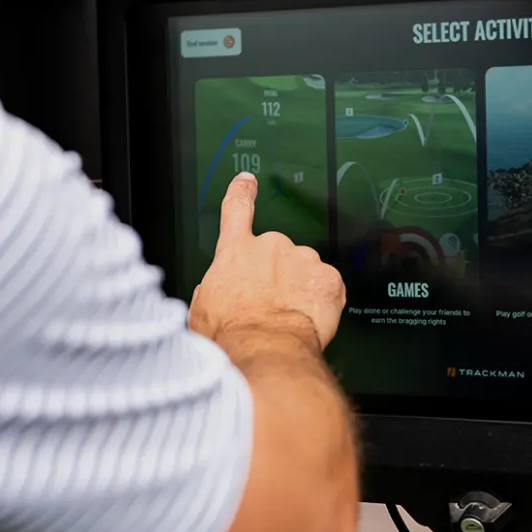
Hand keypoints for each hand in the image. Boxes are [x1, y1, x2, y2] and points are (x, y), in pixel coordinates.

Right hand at [189, 173, 346, 348]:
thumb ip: (210, 290)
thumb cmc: (233, 335)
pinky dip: (320, 301)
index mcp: (236, 252)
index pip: (237, 210)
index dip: (242, 192)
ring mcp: (302, 259)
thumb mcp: (202, 312)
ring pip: (303, 270)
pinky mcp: (329, 278)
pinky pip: (327, 286)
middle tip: (270, 306)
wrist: (266, 350)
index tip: (247, 181)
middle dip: (276, 275)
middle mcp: (270, 247)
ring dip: (299, 288)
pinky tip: (307, 318)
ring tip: (287, 317)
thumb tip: (212, 291)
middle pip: (276, 253)